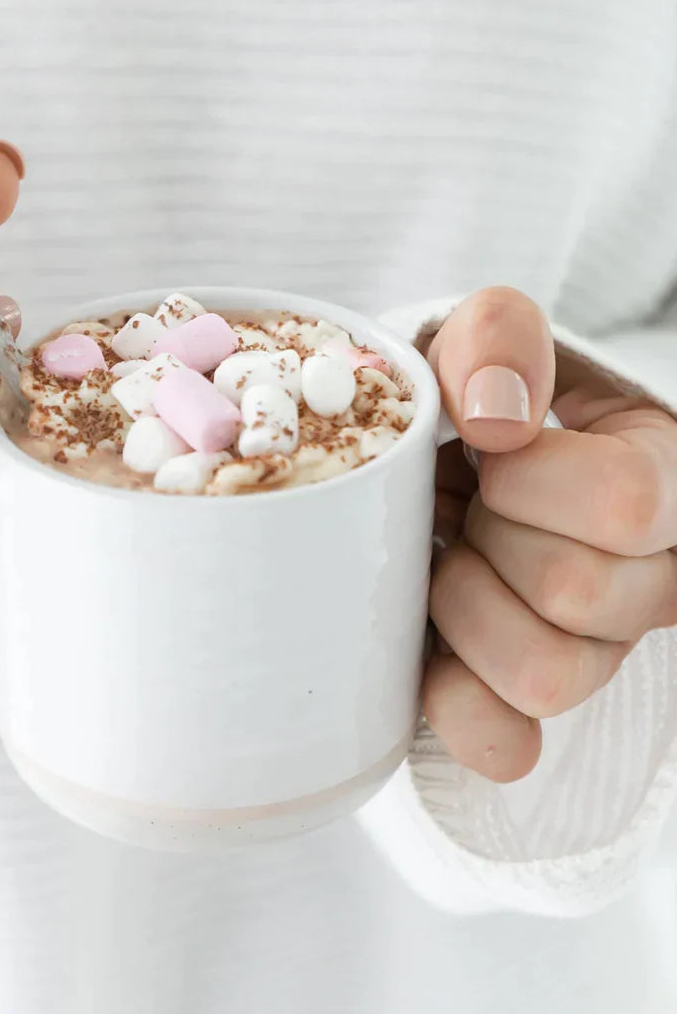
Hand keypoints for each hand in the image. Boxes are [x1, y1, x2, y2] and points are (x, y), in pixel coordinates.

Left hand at [421, 287, 676, 781]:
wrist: (442, 458)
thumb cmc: (472, 400)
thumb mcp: (481, 340)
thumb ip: (497, 340)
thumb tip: (493, 417)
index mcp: (661, 482)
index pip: (629, 504)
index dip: (528, 480)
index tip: (486, 450)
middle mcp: (649, 580)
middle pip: (576, 593)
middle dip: (486, 538)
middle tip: (461, 507)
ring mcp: (593, 652)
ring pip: (544, 675)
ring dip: (464, 612)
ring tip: (445, 563)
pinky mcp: (525, 703)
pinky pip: (504, 744)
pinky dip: (454, 704)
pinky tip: (430, 653)